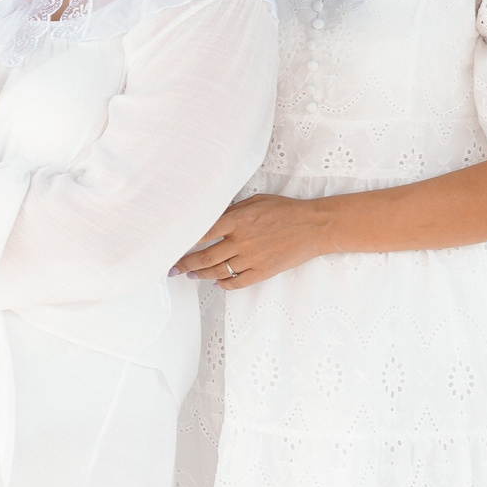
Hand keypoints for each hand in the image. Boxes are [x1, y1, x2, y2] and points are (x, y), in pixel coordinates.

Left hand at [175, 194, 335, 289]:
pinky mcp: (264, 271)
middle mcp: (242, 240)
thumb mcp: (256, 201)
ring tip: (191, 276)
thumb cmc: (285, 210)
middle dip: (186, 264)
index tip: (172, 245)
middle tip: (173, 269)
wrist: (314, 226)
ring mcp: (253, 257)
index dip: (184, 241)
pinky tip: (218, 284)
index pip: (203, 232)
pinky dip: (225, 285)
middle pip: (206, 256)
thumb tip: (212, 217)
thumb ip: (233, 211)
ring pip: (219, 271)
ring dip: (202, 275)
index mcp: (238, 220)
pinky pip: (239, 282)